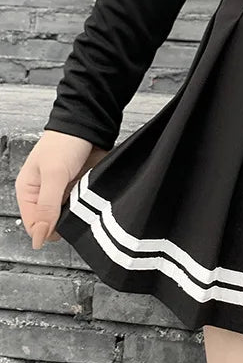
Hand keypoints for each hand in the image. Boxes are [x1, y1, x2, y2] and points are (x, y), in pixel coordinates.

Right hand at [15, 130, 109, 249]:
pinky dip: (90, 204)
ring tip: (86, 201)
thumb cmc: (65, 143)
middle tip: (77, 211)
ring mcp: (65, 192)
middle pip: (53, 222)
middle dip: (66, 222)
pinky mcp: (81, 189)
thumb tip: (38, 237)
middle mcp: (45, 194)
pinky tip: (94, 199)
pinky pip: (85, 205)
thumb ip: (47, 206)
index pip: (34, 225)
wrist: (90, 125)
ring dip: (80, 212)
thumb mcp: (53, 175)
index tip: (63, 230)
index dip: (47, 231)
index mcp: (29, 191)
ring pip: (71, 215)